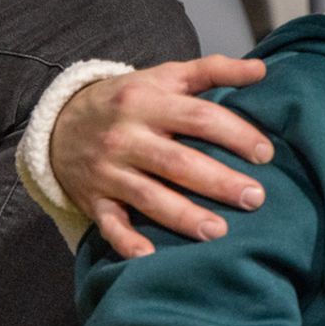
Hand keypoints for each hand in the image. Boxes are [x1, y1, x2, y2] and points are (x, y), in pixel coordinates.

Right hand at [50, 56, 271, 257]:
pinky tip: (150, 256)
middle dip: (219, 182)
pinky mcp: (93, 200)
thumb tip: (261, 69)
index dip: (235, 134)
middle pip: (178, 162)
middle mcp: (126, 137)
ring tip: (219, 231)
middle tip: (255, 198)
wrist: (59, 122)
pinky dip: (127, 242)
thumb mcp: (165, 77)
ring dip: (184, 216)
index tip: (265, 153)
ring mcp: (108, 171)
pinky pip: (110, 224)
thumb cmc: (129, 100)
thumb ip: (213, 70)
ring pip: (149, 196)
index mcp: (148, 103)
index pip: (199, 118)